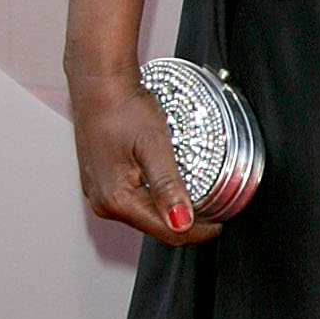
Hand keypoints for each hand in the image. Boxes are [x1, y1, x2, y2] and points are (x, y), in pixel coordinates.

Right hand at [71, 74, 220, 245]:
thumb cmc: (123, 108)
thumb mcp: (154, 145)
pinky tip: (168, 184)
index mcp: (117, 199)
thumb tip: (182, 222)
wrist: (99, 85)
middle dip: (187, 223)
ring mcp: (100, 195)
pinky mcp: (101, 185)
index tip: (220, 221)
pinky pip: (134, 202)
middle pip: (156, 228)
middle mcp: (104, 204)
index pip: (168, 232)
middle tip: (213, 207)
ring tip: (195, 194)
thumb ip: (168, 186)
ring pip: (145, 217)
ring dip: (171, 211)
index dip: (200, 231)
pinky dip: (155, 199)